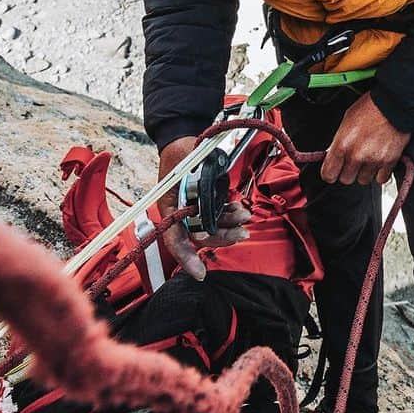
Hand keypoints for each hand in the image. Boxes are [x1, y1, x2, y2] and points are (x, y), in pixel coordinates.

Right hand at [155, 136, 250, 280]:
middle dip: (221, 237)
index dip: (187, 257)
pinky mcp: (204, 203)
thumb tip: (212, 195)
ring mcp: (193, 209)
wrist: (182, 139)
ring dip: (230, 225)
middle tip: (242, 233)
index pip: (175, 239)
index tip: (200, 273)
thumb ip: (198, 179)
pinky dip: (229, 215)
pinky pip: (218, 215)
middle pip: (200, 235)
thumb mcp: (185, 161)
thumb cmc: (179, 151)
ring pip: (213, 227)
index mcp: (169, 208)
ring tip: (245, 216)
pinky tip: (239, 209)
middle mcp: (181, 213)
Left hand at [320, 93, 409, 186]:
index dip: (330, 173)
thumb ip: (339, 141)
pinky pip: (380, 179)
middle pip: (346, 179)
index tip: (333, 171)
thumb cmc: (370, 108)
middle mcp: (357, 155)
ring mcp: (373, 160)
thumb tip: (333, 154)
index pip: (328, 174)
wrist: (394, 104)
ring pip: (363, 180)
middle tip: (352, 161)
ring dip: (364, 172)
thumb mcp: (346, 121)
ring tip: (368, 158)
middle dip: (348, 171)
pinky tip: (379, 161)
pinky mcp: (389, 162)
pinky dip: (379, 173)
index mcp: (342, 144)